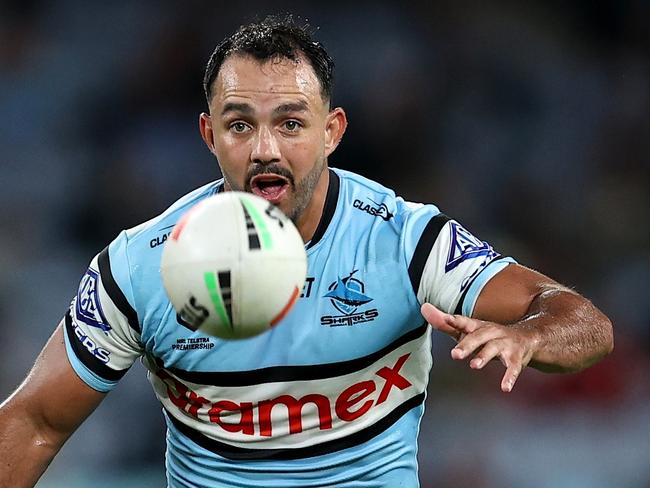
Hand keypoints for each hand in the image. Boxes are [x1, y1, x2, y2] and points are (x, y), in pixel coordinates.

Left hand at [421, 303, 537, 392]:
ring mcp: (505, 344)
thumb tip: (423, 308)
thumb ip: (445, 323)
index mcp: (477, 326)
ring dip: (484, 356)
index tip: (444, 318)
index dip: (452, 320)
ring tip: (474, 366)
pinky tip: (505, 387)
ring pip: (494, 349)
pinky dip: (510, 377)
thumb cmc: (488, 335)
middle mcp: (491, 332)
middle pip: (478, 336)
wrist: (527, 337)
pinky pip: (513, 367)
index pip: (463, 321)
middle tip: (454, 354)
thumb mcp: (467, 329)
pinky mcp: (517, 358)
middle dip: (467, 345)